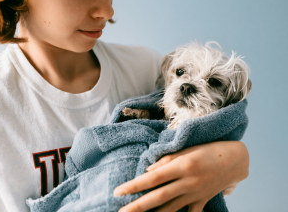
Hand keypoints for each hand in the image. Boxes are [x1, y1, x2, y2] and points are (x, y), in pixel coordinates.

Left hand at [114, 141, 248, 211]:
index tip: (117, 192)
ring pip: (170, 209)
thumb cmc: (209, 149)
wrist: (236, 159)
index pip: (152, 178)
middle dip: (137, 207)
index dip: (134, 186)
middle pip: (158, 197)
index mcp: (182, 166)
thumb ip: (166, 160)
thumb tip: (148, 170)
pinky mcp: (202, 201)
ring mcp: (195, 194)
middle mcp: (187, 182)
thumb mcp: (187, 149)